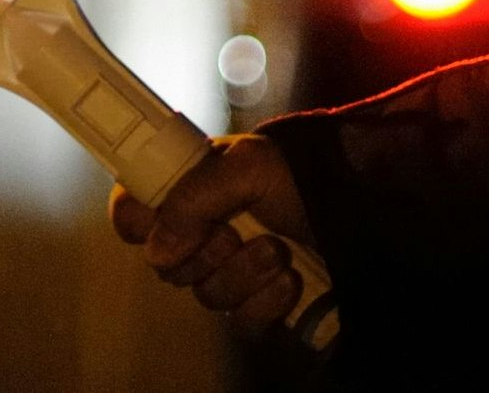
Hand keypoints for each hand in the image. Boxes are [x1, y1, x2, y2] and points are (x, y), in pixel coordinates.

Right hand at [109, 134, 319, 330]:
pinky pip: (242, 323)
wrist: (358, 207)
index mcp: (186, 192)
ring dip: (245, 273)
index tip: (162, 221)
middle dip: (206, 251)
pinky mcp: (257, 307)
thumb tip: (157, 250)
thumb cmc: (299, 175)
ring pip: (207, 295)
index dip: (138, 224)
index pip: (130, 215)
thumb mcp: (246, 166)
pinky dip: (267, 303)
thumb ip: (192, 199)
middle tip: (234, 230)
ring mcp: (228, 272)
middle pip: (165, 265)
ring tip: (278, 248)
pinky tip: (289, 280)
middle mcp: (201, 234)